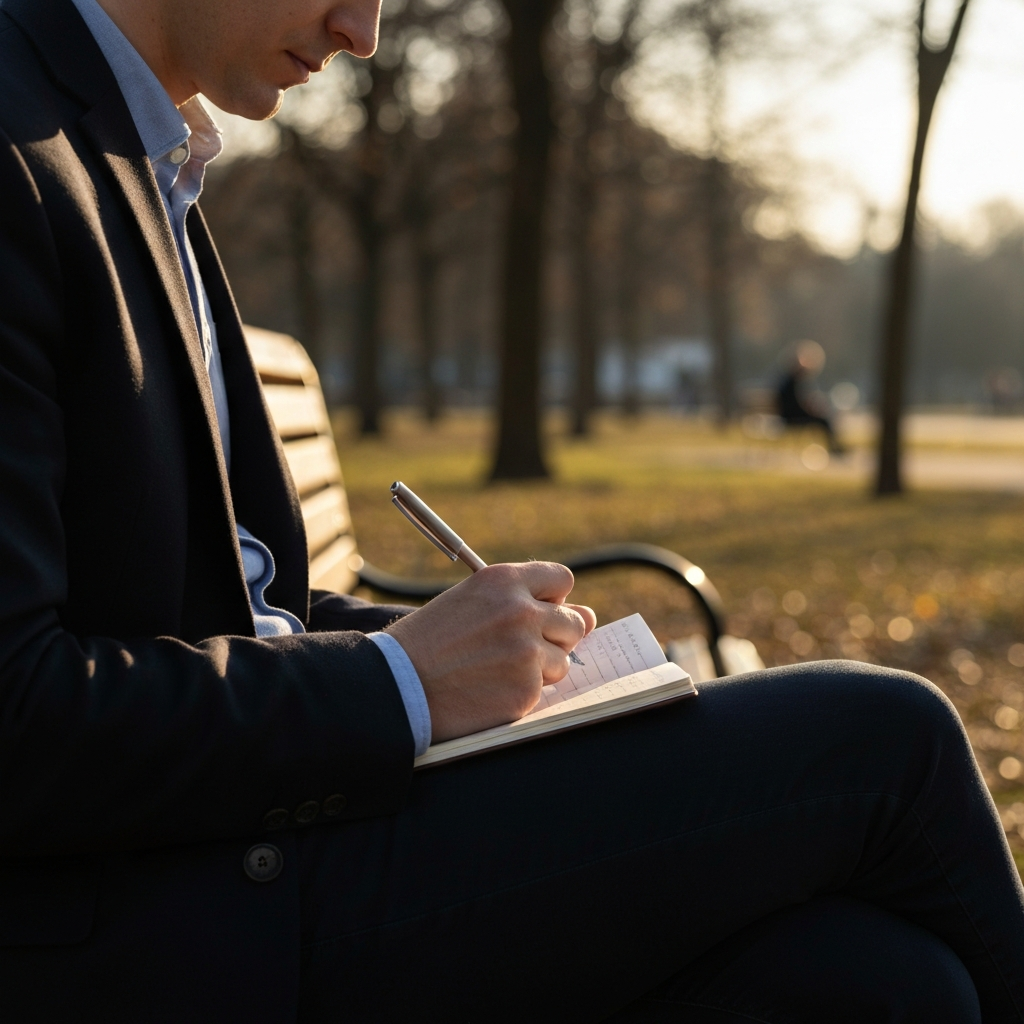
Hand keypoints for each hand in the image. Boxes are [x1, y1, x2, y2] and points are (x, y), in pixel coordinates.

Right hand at [385, 562, 595, 742]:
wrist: (397, 684)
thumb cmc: (429, 641)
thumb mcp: (469, 602)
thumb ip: (523, 602)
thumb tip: (588, 616)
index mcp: (504, 581)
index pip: (561, 579)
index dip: (553, 598)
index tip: (541, 612)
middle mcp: (521, 611)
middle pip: (573, 621)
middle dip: (555, 636)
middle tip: (519, 648)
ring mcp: (527, 652)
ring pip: (563, 659)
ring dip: (539, 668)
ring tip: (495, 670)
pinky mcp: (526, 689)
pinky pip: (543, 690)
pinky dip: (522, 693)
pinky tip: (490, 690)